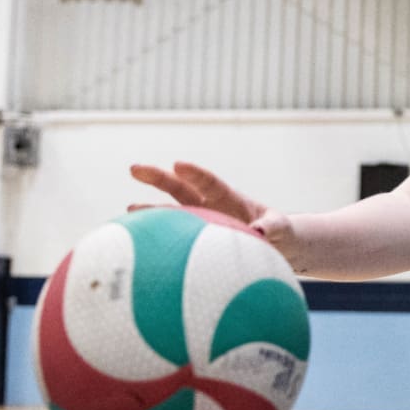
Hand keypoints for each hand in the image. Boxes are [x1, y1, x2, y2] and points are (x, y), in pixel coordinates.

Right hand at [129, 162, 295, 250]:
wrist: (271, 244)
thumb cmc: (277, 230)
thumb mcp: (279, 227)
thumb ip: (272, 226)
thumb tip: (259, 232)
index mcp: (229, 197)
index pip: (209, 182)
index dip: (194, 173)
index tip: (178, 164)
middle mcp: (208, 205)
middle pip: (179, 188)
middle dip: (158, 177)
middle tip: (135, 169)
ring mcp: (198, 221)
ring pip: (170, 212)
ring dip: (150, 211)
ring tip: (130, 210)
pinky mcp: (194, 239)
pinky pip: (173, 236)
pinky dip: (157, 238)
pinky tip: (138, 243)